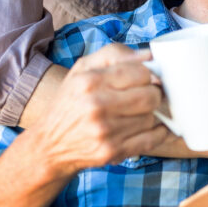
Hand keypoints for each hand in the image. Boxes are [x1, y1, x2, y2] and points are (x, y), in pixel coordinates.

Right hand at [31, 44, 168, 177]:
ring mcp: (105, 131)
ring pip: (152, 118)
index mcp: (89, 81)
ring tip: (137, 113)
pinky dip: (157, 133)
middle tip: (145, 96)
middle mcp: (96, 106)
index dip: (148, 75)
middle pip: (151, 96)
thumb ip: (115, 54)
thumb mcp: (83, 69)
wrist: (50, 145)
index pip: (141, 72)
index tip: (145, 79)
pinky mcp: (111, 152)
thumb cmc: (71, 102)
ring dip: (150, 114)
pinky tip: (149, 127)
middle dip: (153, 94)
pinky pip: (151, 139)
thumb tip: (148, 55)